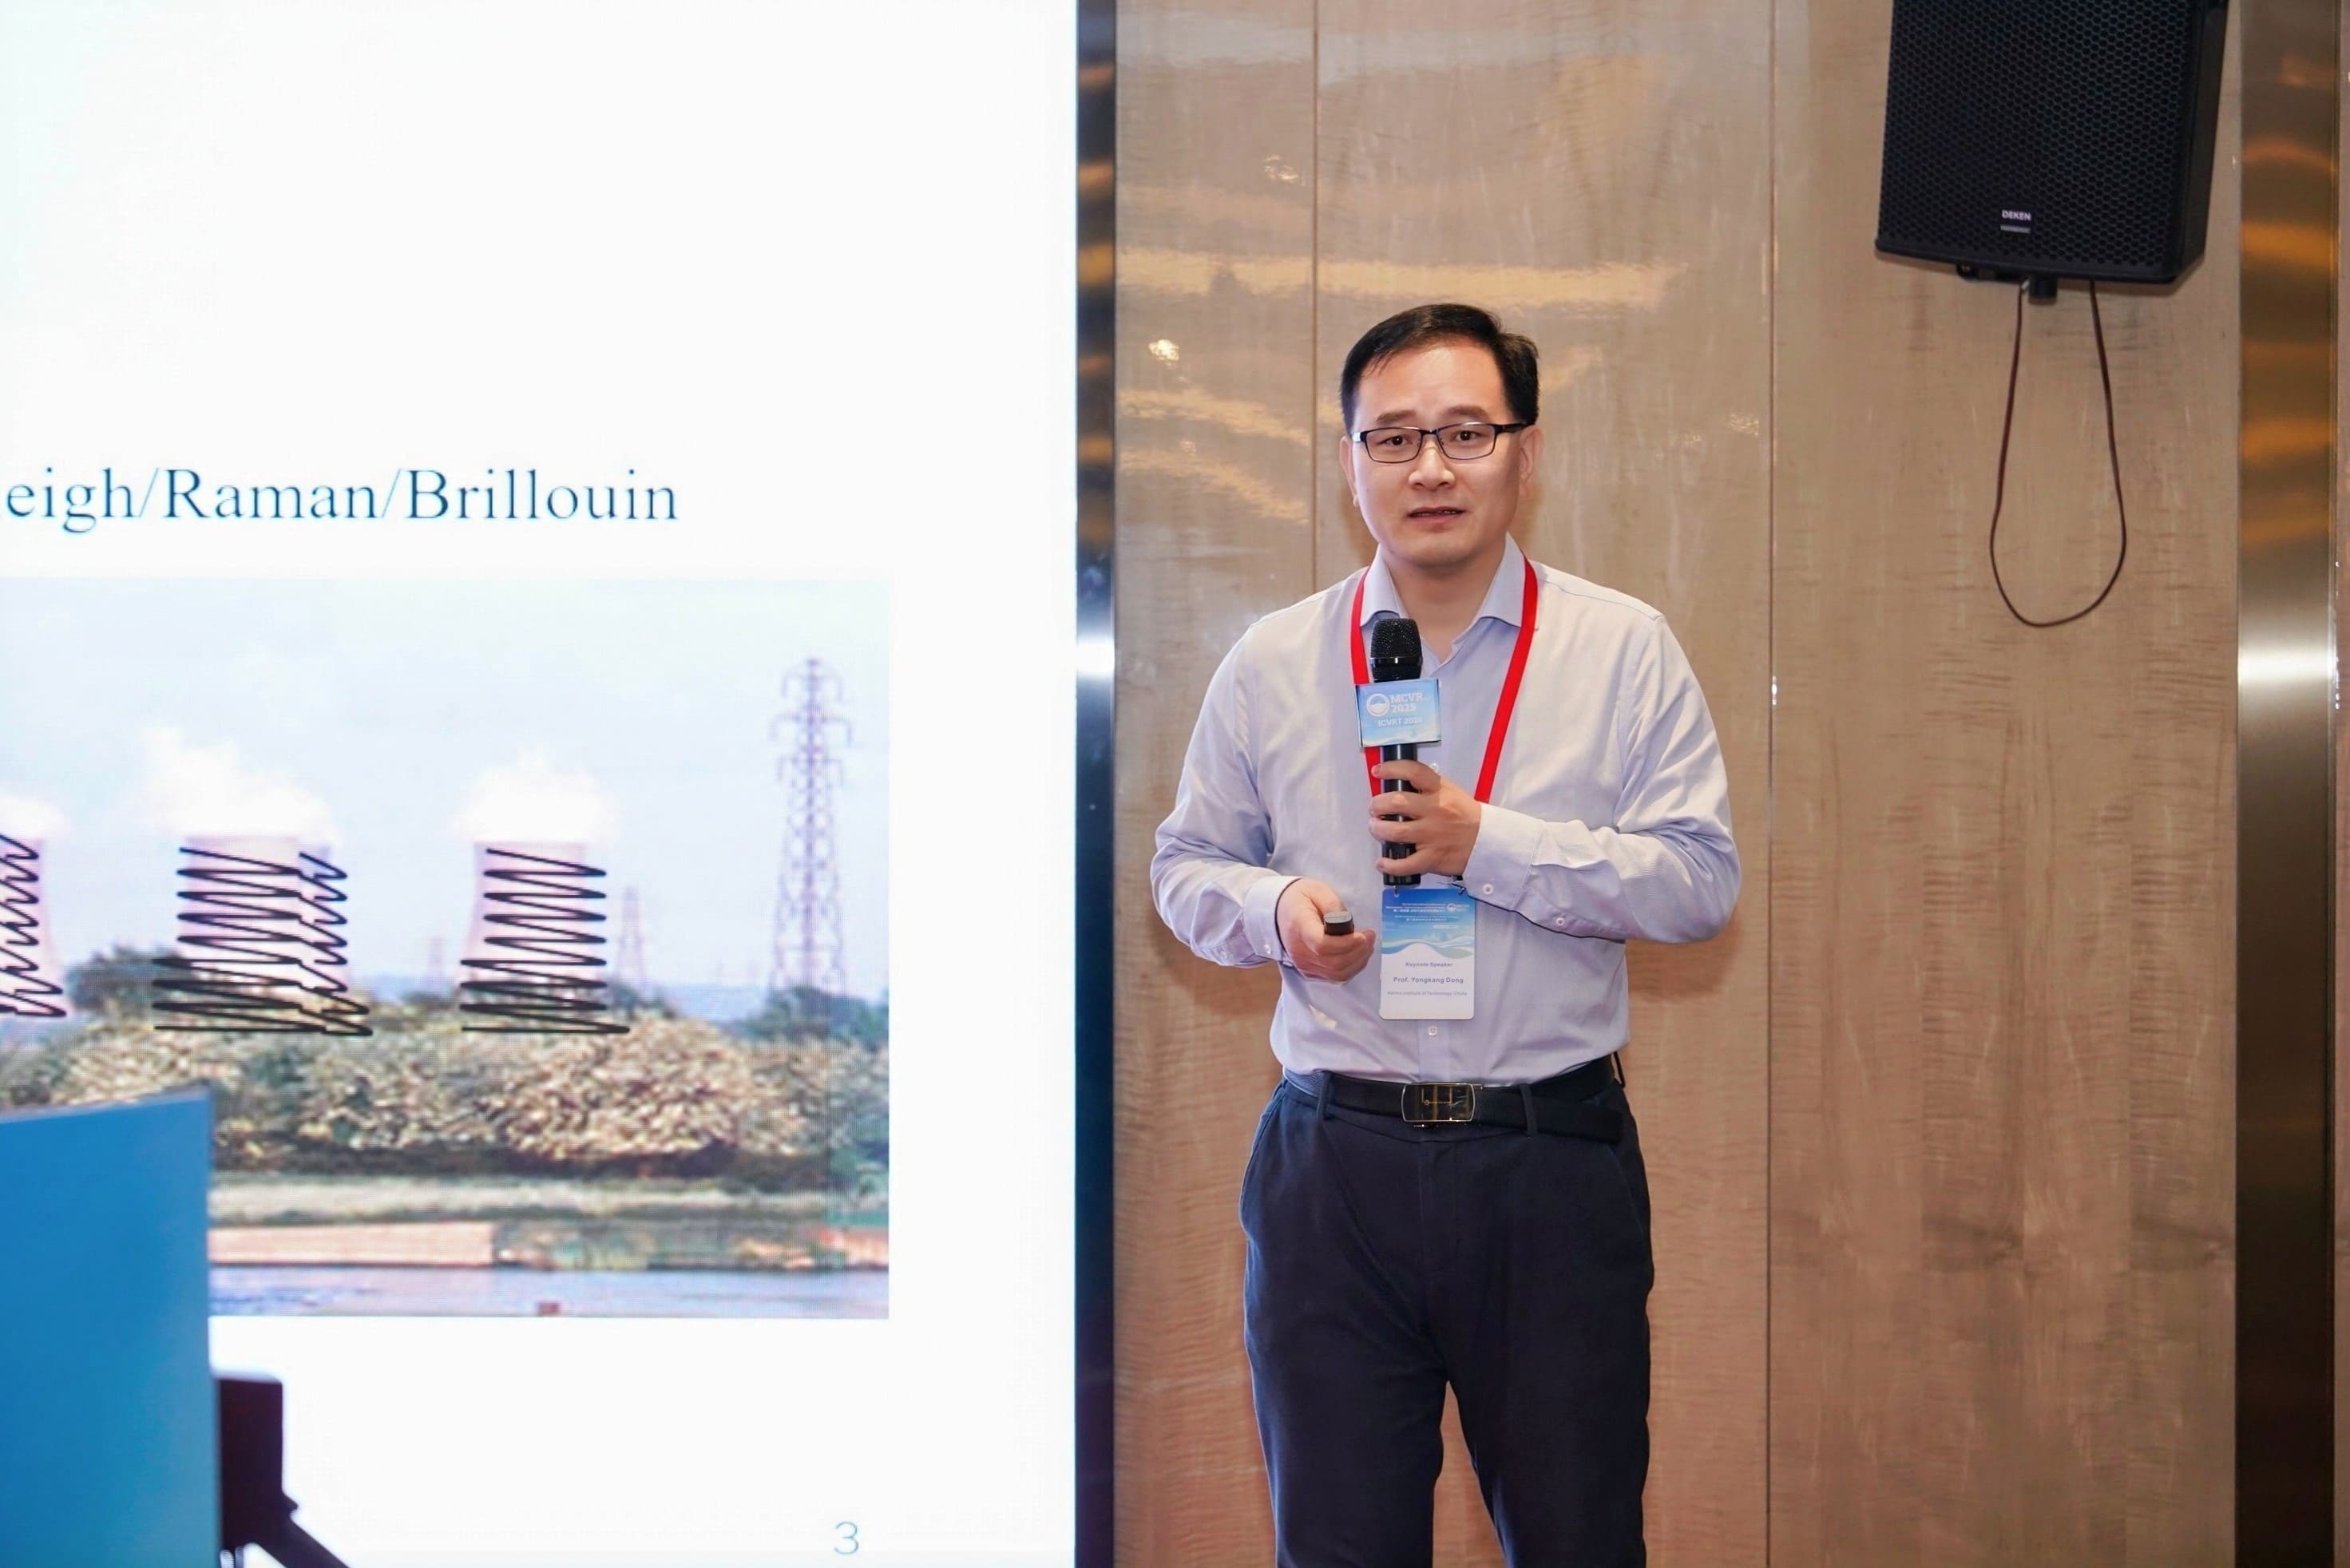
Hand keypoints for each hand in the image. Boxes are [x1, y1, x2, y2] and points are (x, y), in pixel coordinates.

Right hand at [1275, 877, 1375, 982]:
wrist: (1280, 911)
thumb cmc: (1301, 899)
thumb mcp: (1318, 890)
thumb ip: (1333, 905)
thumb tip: (1347, 924)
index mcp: (1299, 928)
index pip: (1322, 945)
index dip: (1346, 944)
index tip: (1363, 935)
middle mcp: (1299, 951)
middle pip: (1333, 963)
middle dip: (1358, 952)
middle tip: (1370, 937)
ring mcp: (1303, 964)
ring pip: (1336, 973)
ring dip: (1358, 962)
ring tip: (1367, 945)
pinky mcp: (1309, 971)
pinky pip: (1334, 976)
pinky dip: (1351, 968)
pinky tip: (1358, 954)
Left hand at [1367, 760, 1481, 878]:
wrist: (1486, 841)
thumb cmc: (1464, 815)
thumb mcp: (1450, 792)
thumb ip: (1427, 787)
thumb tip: (1396, 786)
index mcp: (1440, 791)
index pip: (1413, 772)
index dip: (1391, 769)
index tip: (1378, 771)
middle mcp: (1434, 811)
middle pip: (1396, 803)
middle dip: (1377, 804)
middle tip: (1374, 808)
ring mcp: (1432, 835)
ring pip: (1396, 832)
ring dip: (1378, 830)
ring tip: (1376, 828)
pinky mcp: (1432, 858)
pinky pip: (1406, 863)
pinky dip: (1390, 865)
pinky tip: (1382, 862)